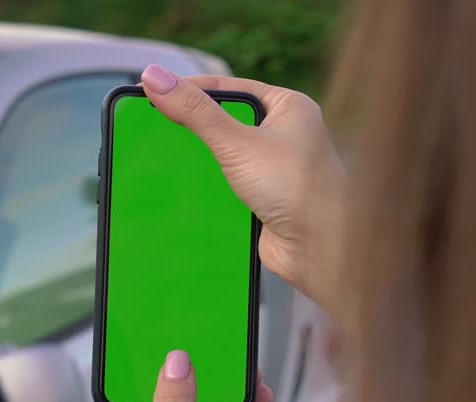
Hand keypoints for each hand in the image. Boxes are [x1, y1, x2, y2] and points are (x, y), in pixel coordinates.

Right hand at [140, 64, 348, 313]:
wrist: (321, 249)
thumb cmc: (297, 189)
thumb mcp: (237, 143)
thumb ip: (195, 112)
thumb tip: (155, 77)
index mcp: (288, 106)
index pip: (229, 88)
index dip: (190, 89)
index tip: (154, 92)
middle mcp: (285, 134)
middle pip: (225, 121)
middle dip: (195, 128)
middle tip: (157, 126)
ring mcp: (276, 167)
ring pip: (225, 155)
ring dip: (202, 161)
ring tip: (167, 159)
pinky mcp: (266, 198)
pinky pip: (229, 185)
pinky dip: (210, 188)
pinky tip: (188, 190)